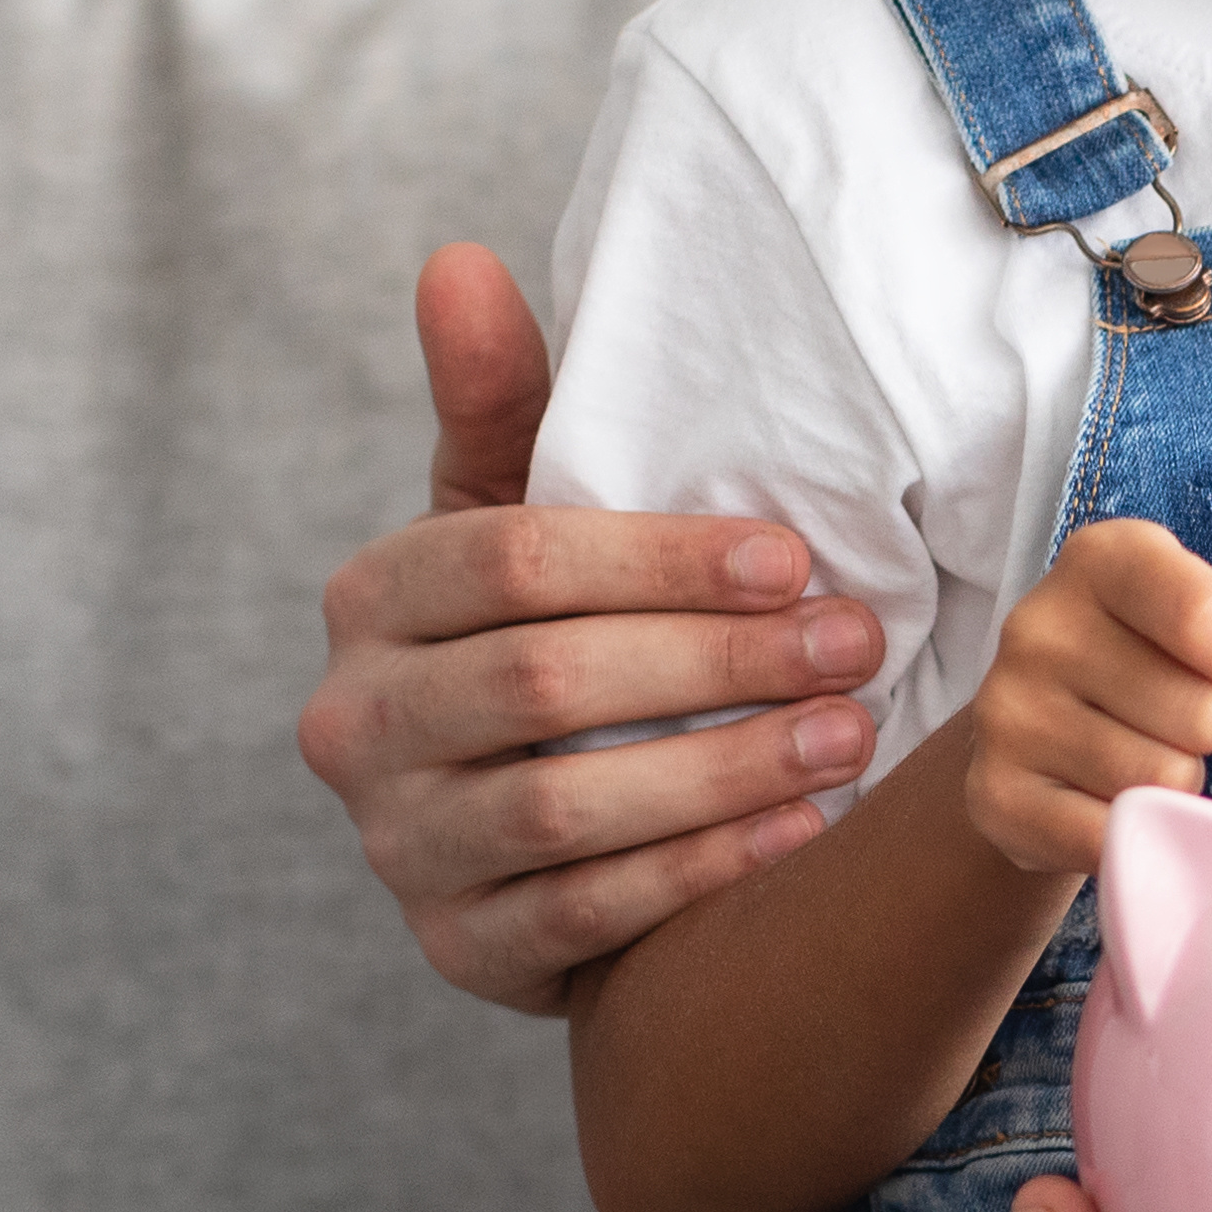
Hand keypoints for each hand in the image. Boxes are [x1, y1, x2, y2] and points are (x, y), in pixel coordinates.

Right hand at [295, 242, 891, 1013]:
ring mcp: (399, 847)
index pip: (512, 563)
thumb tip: (459, 261)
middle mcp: (355, 725)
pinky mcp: (458, 950)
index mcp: (370, 599)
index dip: (660, 560)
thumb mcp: (516, 513)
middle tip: (855, 642)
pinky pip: (583, 913)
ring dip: (724, 768)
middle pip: (543, 684)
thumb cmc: (545, 630)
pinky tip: (802, 828)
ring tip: (849, 733)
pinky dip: (702, 869)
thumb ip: (502, 400)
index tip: (793, 555)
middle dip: (716, 660)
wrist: (529, 821)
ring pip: (565, 807)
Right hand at [965, 522, 1211, 877]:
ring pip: (1158, 780)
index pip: (1200, 614)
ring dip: (1186, 784)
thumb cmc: (1178, 657)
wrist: (1061, 725)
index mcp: (1105, 558)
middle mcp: (1038, 624)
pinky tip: (1125, 803)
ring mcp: (1006, 711)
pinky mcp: (995, 794)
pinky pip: (1111, 838)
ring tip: (1157, 755)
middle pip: (1196, 712)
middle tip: (1198, 723)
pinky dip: (1143, 834)